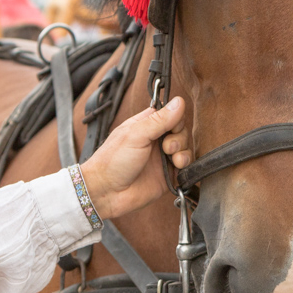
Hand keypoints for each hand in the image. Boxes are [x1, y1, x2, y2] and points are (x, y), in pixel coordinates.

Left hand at [78, 97, 192, 218]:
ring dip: (183, 151)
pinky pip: (185, 167)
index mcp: (145, 126)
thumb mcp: (136, 134)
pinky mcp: (168, 175)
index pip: (169, 114)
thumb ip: (160, 119)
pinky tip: (178, 167)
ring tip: (173, 159)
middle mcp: (155, 141)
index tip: (172, 127)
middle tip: (167, 147)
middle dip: (179, 138)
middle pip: (180, 131)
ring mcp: (162, 158)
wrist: (107, 192)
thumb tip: (179, 101)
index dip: (175, 119)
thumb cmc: (113, 161)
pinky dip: (186, 165)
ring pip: (185, 148)